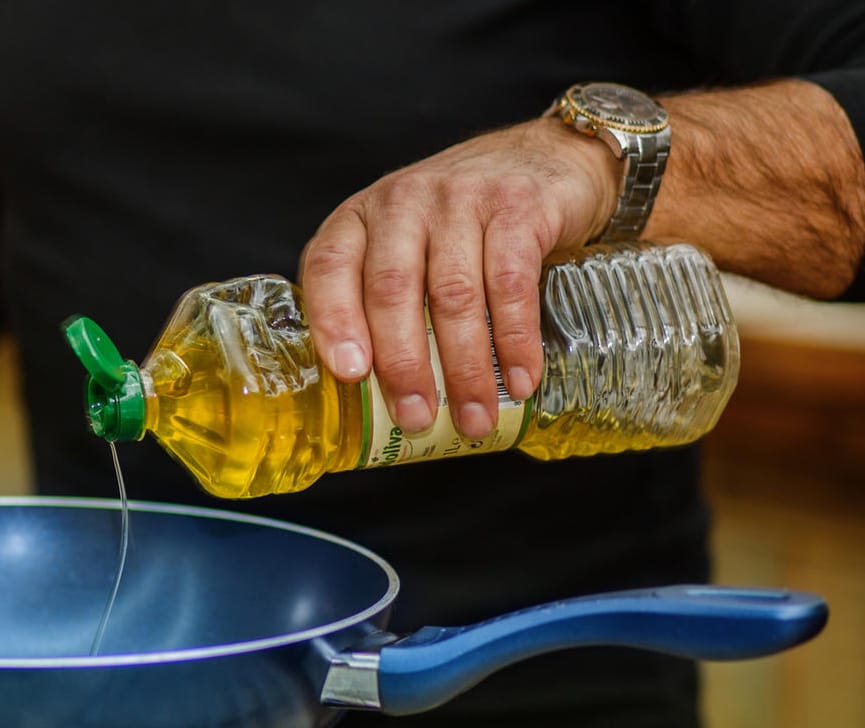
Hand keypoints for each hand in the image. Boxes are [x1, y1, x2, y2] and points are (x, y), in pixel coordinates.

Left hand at [299, 117, 618, 438]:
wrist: (547, 159)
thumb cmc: (460, 223)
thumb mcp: (405, 246)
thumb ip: (379, 298)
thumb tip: (371, 399)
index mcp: (360, 218)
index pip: (329, 267)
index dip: (334, 322)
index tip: (349, 375)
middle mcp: (403, 202)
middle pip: (392, 290)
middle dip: (404, 365)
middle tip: (416, 418)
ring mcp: (461, 198)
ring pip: (453, 295)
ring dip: (464, 368)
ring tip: (474, 418)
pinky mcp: (518, 206)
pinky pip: (511, 284)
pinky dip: (515, 340)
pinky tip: (520, 380)